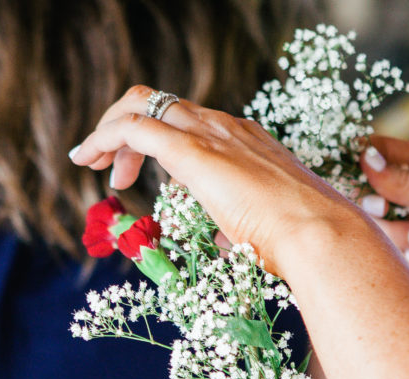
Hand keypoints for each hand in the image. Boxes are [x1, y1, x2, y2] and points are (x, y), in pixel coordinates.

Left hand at [69, 86, 367, 274]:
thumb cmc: (301, 243)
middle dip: (123, 130)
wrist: (321, 236)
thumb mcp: (263, 230)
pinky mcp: (194, 151)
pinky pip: (134, 128)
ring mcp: (212, 134)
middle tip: (108, 168)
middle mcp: (226, 127)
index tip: (133, 172)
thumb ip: (241, 230)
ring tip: (90, 162)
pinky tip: (88, 158)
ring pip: (141, 105)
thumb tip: (229, 245)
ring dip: (108, 133)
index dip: (154, 140)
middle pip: (160, 104)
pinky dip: (104, 138)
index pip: (188, 121)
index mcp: (244, 141)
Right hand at [360, 136, 408, 341]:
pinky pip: (391, 253)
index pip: (391, 153)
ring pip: (380, 224)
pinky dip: (401, 254)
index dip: (366, 155)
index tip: (345, 161)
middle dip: (375, 199)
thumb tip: (364, 160)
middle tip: (380, 209)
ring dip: (396, 231)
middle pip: (376, 190)